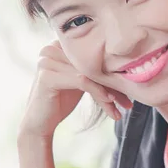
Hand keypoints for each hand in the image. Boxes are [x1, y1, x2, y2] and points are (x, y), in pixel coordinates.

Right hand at [18, 40, 132, 138]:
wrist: (39, 123)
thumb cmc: (60, 101)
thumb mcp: (79, 79)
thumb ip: (92, 68)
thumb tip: (128, 66)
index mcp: (59, 44)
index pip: (92, 54)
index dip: (111, 71)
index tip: (128, 89)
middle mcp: (51, 48)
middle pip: (91, 63)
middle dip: (112, 83)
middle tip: (128, 101)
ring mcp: (47, 60)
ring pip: (89, 72)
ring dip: (108, 91)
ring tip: (121, 106)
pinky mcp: (47, 75)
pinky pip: (82, 80)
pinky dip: (98, 92)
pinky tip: (108, 102)